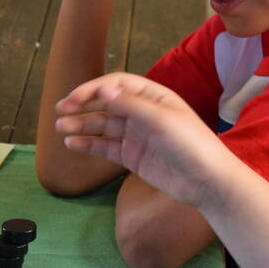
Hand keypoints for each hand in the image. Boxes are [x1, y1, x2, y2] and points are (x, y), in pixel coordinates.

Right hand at [55, 73, 238, 209]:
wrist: (208, 182)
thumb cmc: (191, 145)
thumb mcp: (161, 120)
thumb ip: (131, 105)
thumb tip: (103, 89)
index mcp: (152, 97)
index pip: (116, 85)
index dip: (93, 89)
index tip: (74, 98)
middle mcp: (142, 113)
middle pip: (106, 103)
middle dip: (83, 104)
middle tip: (60, 109)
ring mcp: (137, 135)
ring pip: (102, 125)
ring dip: (81, 124)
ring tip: (60, 127)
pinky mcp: (133, 156)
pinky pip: (106, 147)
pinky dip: (88, 144)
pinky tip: (72, 143)